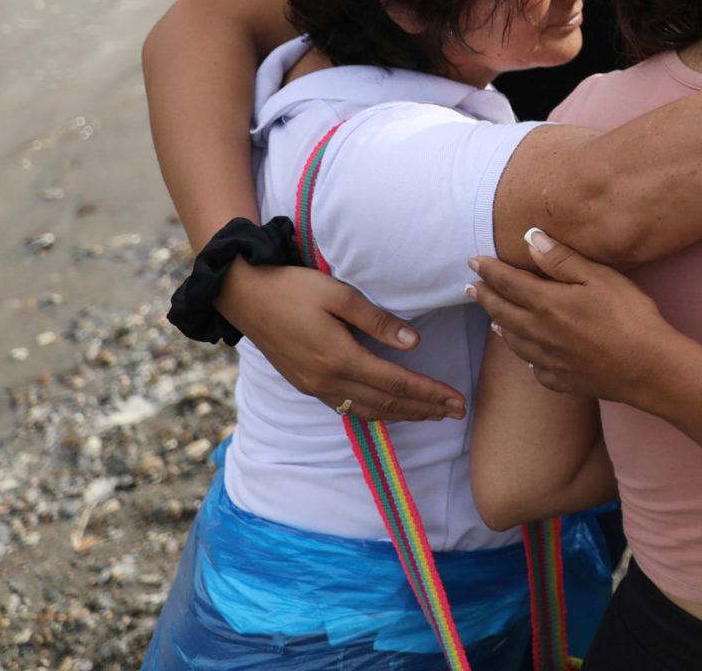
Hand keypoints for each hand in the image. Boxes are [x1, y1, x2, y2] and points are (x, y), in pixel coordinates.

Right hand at [219, 263, 463, 420]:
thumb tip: (414, 343)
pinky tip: (391, 409)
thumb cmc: (293, 288)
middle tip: (458, 412)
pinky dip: (376, 412)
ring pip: (367, 410)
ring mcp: (314, 386)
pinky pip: (348, 407)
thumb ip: (378, 321)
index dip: (430, 393)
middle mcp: (326, 380)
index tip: (457, 399)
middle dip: (425, 409)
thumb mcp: (339, 295)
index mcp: (339, 358)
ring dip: (403, 414)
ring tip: (433, 414)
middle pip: (386, 403)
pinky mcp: (305, 385)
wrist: (243, 295)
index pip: (396, 382)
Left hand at [469, 229, 680, 404]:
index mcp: (546, 304)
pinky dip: (526, 357)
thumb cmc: (629, 317)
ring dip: (499, 326)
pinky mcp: (562, 380)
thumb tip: (531, 239)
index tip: (474, 261)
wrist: (647, 368)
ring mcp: (548, 360)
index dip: (489, 270)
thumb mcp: (600, 277)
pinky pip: (534, 367)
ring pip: (513, 341)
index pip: (508, 282)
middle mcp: (539, 333)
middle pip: (502, 312)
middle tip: (471, 288)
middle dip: (484, 297)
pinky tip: (529, 356)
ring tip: (492, 320)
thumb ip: (562, 260)